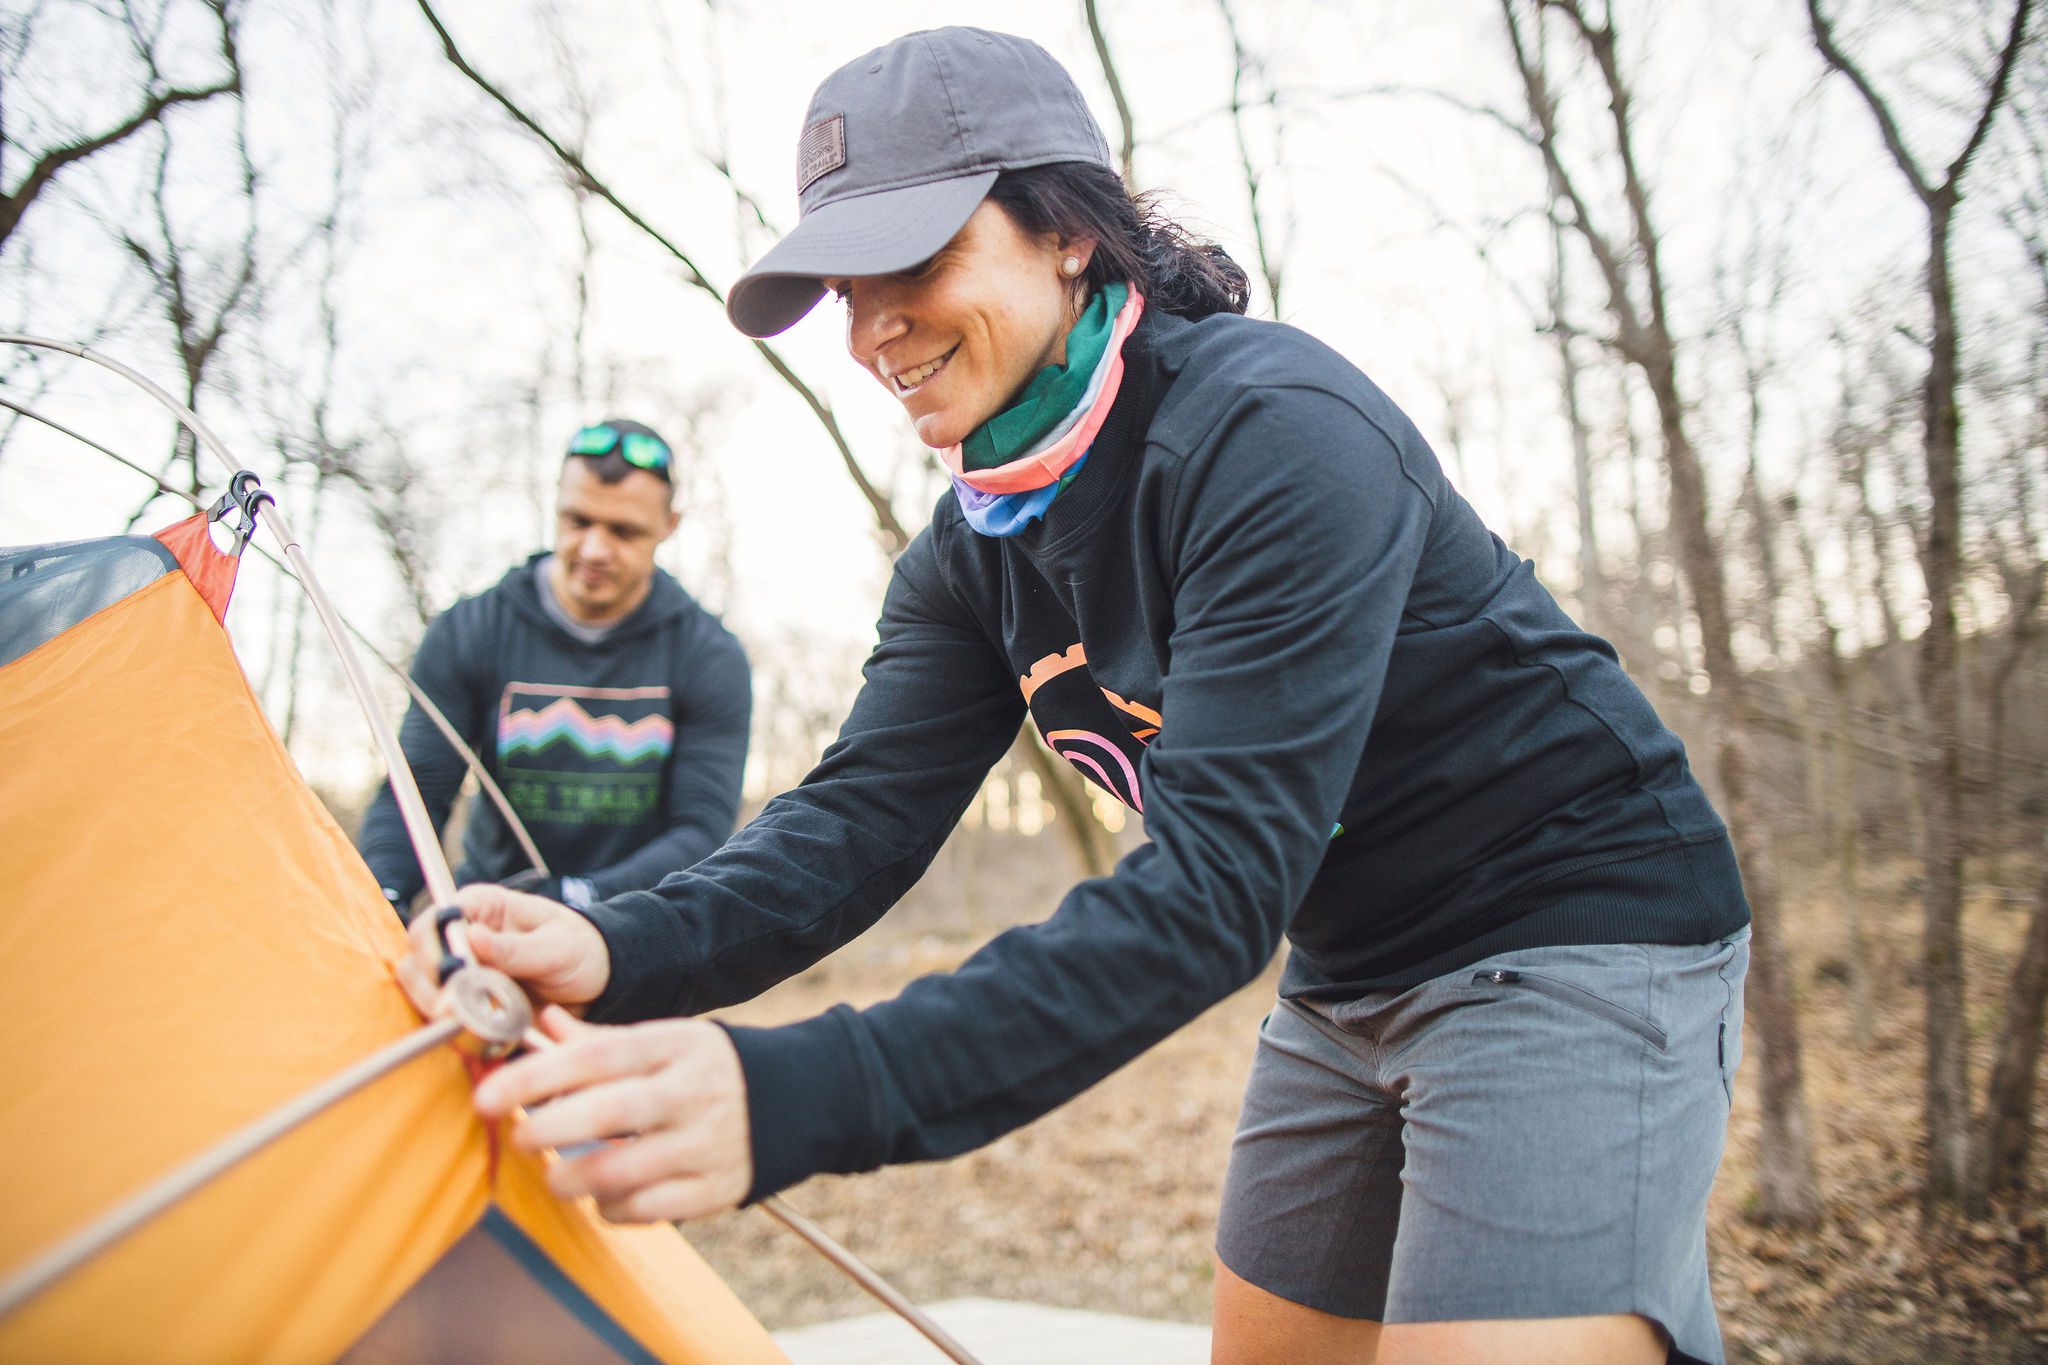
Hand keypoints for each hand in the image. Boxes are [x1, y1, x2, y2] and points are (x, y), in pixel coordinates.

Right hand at [396, 882, 610, 1017]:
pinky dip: (456, 1034)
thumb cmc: (580, 949)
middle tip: (460, 1012)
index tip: (452, 977)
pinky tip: (483, 1042)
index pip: (432, 923)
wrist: (596, 982)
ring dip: (443, 1016)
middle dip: (433, 991)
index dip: (433, 951)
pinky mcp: (464, 1005)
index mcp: (479, 908)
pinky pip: (443, 1021)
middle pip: (416, 963)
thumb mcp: (557, 946)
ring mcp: (458, 974)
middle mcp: (459, 939)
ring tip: (478, 1028)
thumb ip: (516, 947)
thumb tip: (472, 936)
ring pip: (421, 996)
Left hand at [475, 1006, 752, 1222]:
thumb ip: (601, 1038)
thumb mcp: (666, 1039)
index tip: (488, 1095)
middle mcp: (691, 1092)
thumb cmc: (709, 1068)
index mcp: (673, 1045)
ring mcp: (705, 1144)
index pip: (596, 1055)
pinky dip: (612, 1209)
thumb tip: (541, 1024)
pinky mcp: (715, 1190)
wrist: (800, 1098)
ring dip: (572, 1180)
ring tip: (557, 1176)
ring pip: (622, 1172)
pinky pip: (647, 1210)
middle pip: (608, 1111)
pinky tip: (604, 1196)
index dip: (536, 1075)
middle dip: (548, 1129)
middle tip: (519, 1137)